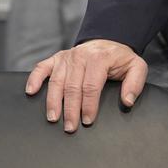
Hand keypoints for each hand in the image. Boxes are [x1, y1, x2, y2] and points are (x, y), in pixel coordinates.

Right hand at [24, 39, 147, 132]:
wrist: (108, 40)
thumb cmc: (120, 59)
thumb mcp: (136, 67)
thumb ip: (135, 84)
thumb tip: (127, 101)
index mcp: (99, 59)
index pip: (91, 86)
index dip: (89, 105)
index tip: (88, 120)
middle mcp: (80, 56)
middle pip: (72, 86)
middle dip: (70, 109)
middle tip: (70, 127)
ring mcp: (66, 57)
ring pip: (56, 81)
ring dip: (53, 101)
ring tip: (53, 118)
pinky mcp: (57, 58)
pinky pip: (42, 67)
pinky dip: (34, 78)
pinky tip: (31, 92)